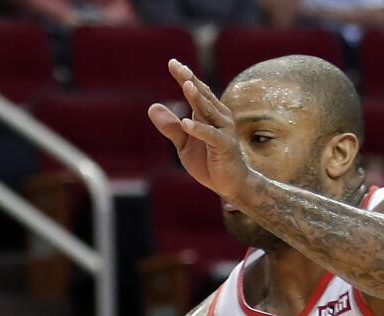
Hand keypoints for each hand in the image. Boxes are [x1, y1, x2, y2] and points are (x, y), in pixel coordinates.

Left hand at [148, 59, 251, 203]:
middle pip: (202, 95)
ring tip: (186, 85)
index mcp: (208, 114)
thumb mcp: (184, 144)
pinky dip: (198, 129)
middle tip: (178, 66)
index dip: (184, 77)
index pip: (195, 91)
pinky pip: (210, 135)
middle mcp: (218, 117)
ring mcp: (223, 130)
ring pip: (208, 111)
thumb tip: (152, 107)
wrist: (231, 184)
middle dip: (190, 80)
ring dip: (197, 98)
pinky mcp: (225, 146)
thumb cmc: (209, 162)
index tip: (172, 63)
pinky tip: (186, 123)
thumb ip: (171, 127)